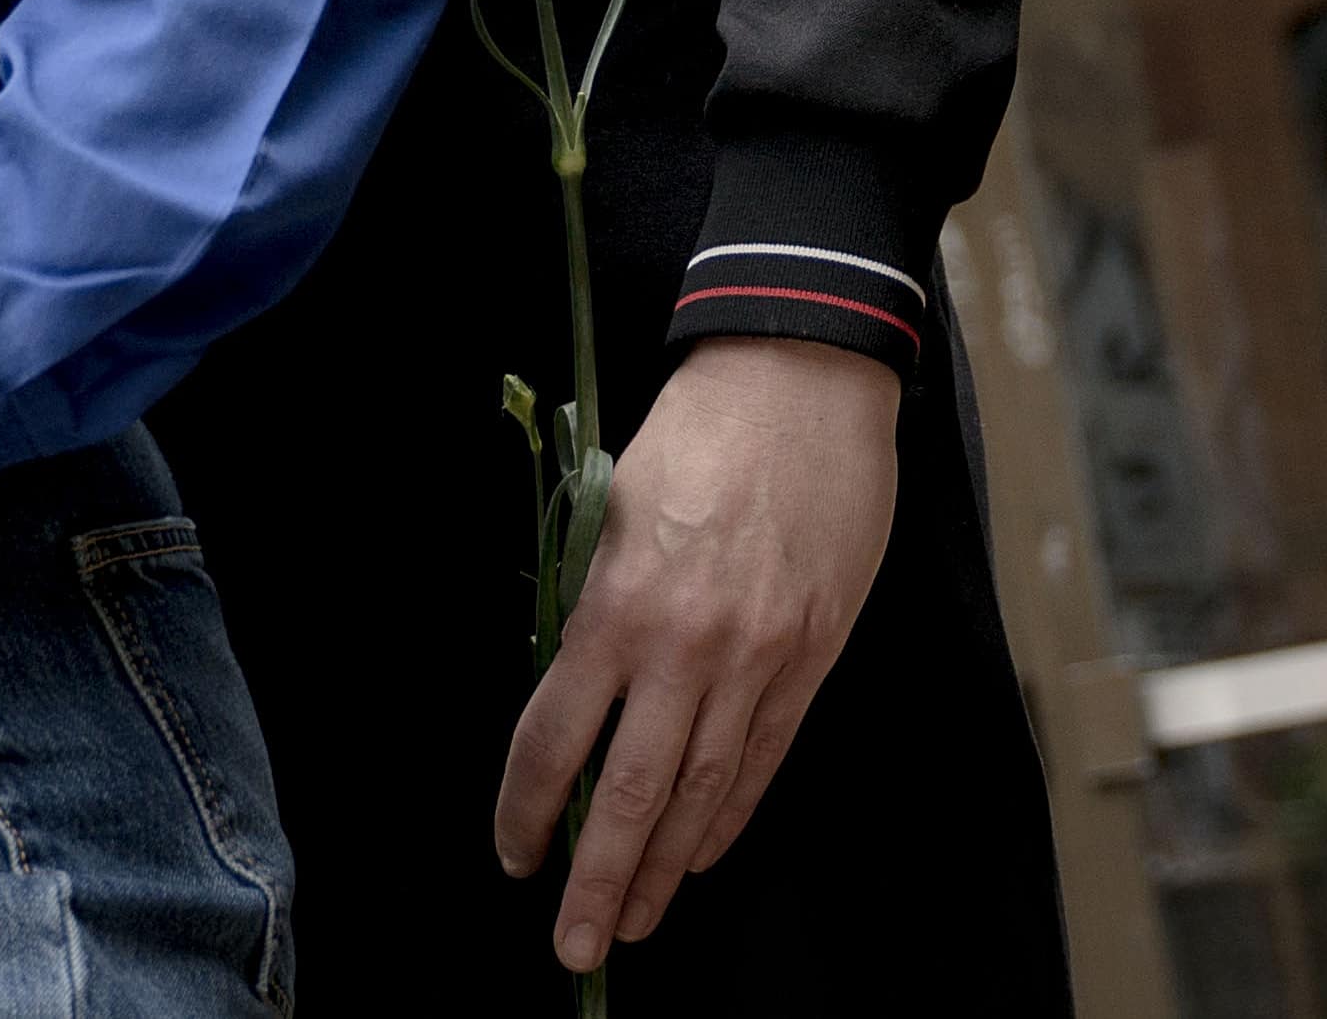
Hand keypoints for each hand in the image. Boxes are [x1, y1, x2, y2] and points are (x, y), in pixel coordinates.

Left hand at [495, 338, 902, 973]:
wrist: (804, 379)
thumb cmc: (696, 432)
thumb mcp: (612, 513)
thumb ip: (594, 612)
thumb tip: (571, 701)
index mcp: (617, 604)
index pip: (554, 741)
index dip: (528, 810)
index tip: (514, 855)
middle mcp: (686, 645)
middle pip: (629, 795)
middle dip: (597, 883)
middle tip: (572, 948)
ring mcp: (757, 657)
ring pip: (702, 792)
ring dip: (664, 868)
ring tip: (636, 920)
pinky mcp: (812, 655)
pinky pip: (763, 758)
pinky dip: (729, 815)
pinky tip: (702, 853)